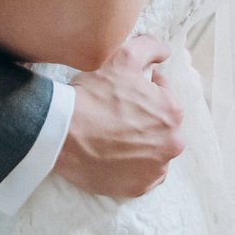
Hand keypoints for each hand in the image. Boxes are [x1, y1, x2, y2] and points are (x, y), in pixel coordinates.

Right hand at [56, 36, 185, 198]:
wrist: (62, 134)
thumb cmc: (94, 95)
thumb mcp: (122, 56)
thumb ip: (151, 47)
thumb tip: (165, 51)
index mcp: (172, 112)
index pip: (163, 93)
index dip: (142, 88)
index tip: (122, 92)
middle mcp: (172, 143)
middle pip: (160, 124)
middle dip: (144, 117)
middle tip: (116, 113)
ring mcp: (155, 169)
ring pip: (153, 150)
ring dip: (140, 142)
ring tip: (113, 134)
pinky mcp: (138, 188)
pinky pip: (141, 174)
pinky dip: (132, 166)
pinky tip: (113, 154)